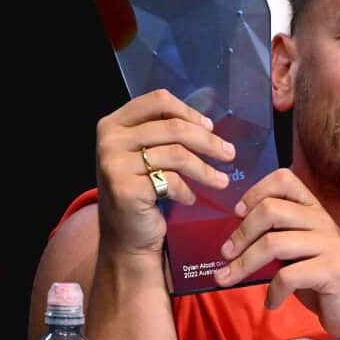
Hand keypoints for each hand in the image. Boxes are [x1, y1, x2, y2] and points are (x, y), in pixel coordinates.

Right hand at [94, 89, 235, 254]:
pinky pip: (171, 182)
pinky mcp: (125, 189)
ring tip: (221, 181)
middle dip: (208, 142)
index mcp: (113, 124)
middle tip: (229, 154)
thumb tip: (208, 113)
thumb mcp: (146, 155)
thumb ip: (165, 132)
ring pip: (177, 154)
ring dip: (205, 170)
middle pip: (173, 128)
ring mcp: (114, 164)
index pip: (158, 102)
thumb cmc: (141, 193)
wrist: (126, 238)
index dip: (189, 112)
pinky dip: (187, 191)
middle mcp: (109, 140)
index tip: (210, 127)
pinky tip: (190, 199)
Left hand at [213, 169, 339, 339]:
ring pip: (273, 243)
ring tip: (228, 279)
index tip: (237, 214)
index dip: (255, 192)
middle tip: (225, 255)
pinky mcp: (332, 270)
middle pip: (270, 210)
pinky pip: (288, 275)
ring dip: (244, 264)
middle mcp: (322, 221)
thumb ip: (276, 235)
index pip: (284, 179)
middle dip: (241, 234)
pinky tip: (272, 302)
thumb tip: (233, 237)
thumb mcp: (298, 250)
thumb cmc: (320, 279)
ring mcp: (329, 244)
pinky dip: (273, 292)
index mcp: (313, 210)